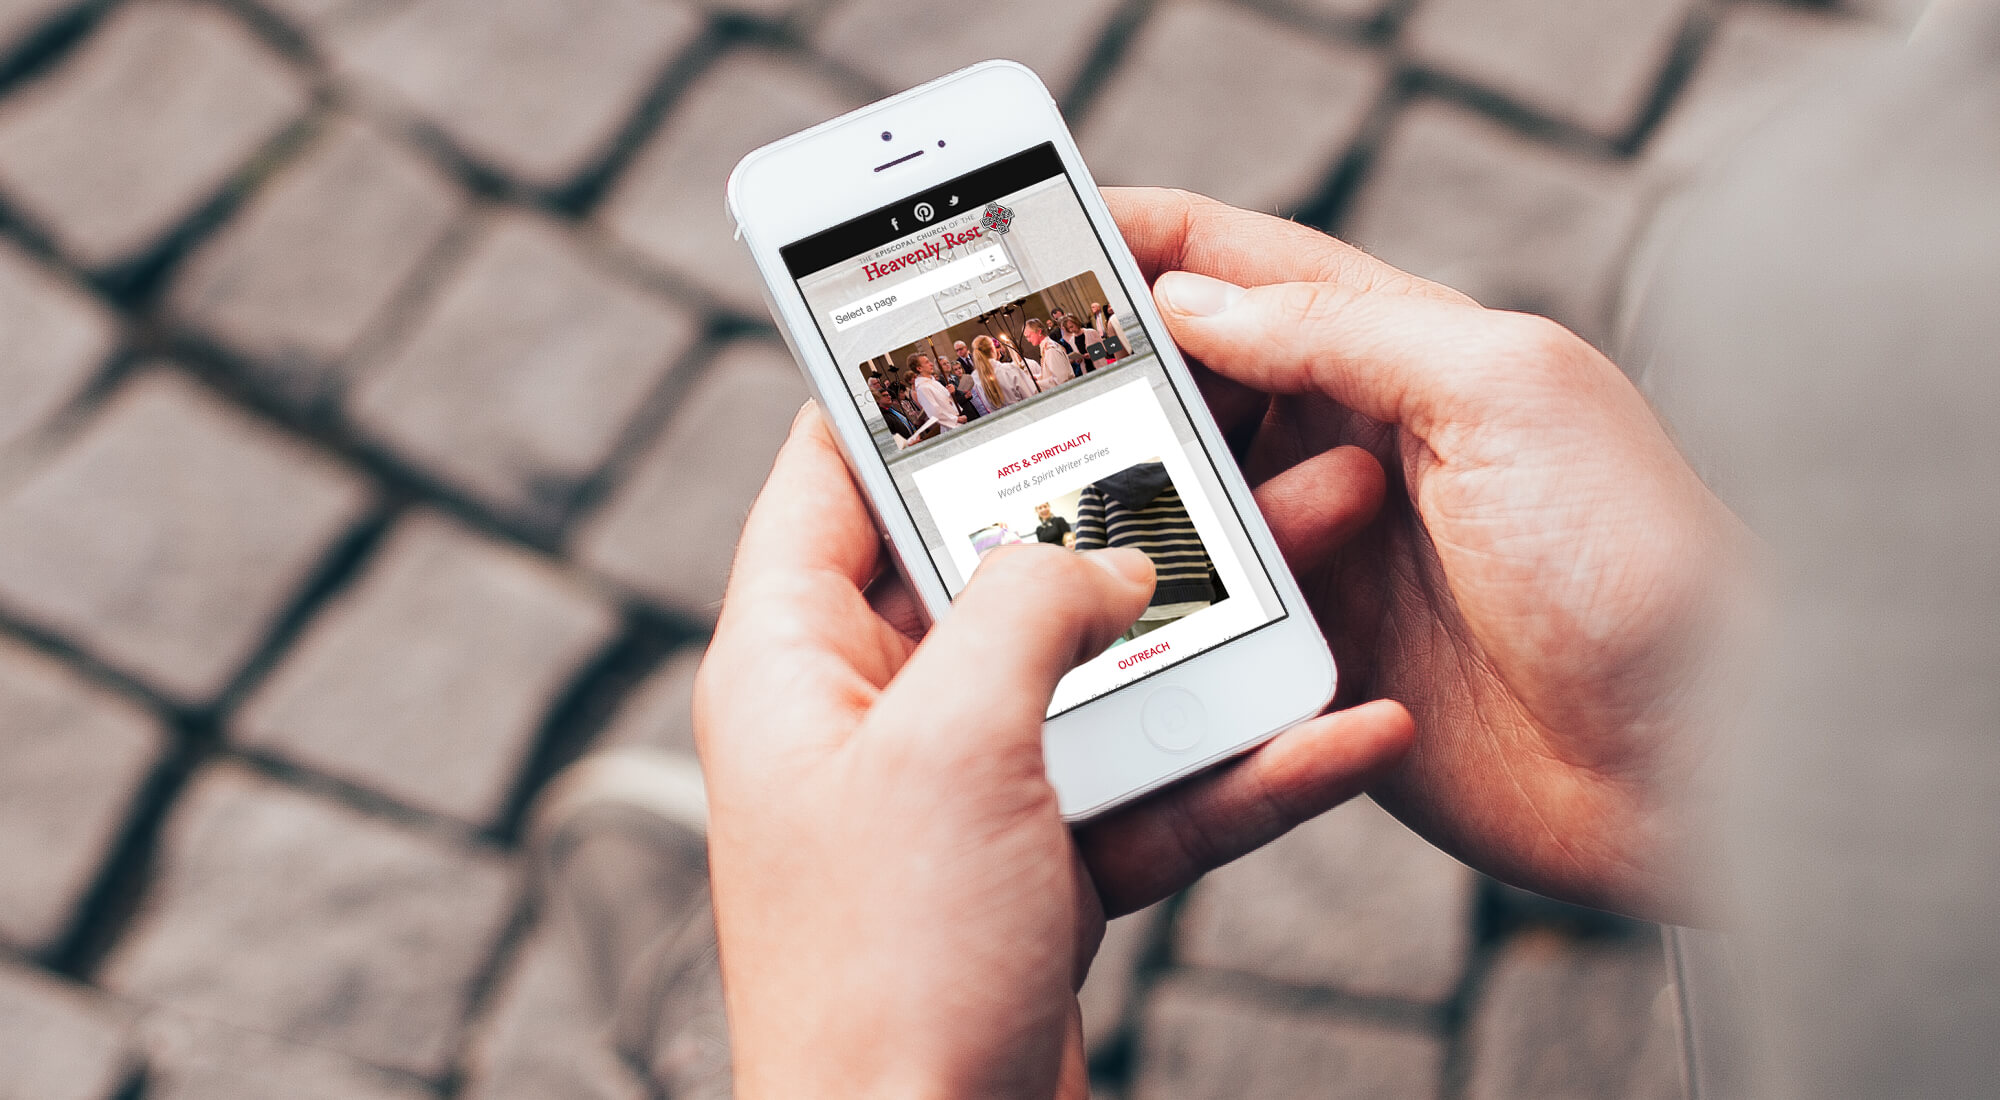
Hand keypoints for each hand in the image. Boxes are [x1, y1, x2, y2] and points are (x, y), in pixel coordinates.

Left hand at [696, 407, 1411, 1096]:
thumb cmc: (888, 966)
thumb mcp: (953, 741)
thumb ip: (1026, 608)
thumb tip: (1100, 562)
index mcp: (793, 662)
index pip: (826, 476)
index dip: (894, 392)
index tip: (985, 323)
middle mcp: (867, 721)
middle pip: (990, 571)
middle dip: (1109, 506)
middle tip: (1206, 426)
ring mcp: (956, 803)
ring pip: (1090, 679)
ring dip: (1205, 631)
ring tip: (1313, 544)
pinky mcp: (1035, 878)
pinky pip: (1144, 791)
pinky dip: (1237, 766)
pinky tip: (1340, 733)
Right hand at [1109, 188, 1752, 921]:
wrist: (1692, 761)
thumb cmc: (1634, 559)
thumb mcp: (1499, 392)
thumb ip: (1341, 330)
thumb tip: (1190, 299)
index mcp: (1409, 354)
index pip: (1249, 269)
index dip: (1149, 243)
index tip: (1047, 238)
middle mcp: (1360, 445)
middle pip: (1201, 386)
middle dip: (1122, 382)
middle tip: (1031, 398)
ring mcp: (1336, 556)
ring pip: (1190, 505)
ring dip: (1159, 511)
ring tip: (1155, 529)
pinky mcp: (1320, 657)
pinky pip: (1214, 618)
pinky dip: (1174, 610)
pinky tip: (1139, 613)